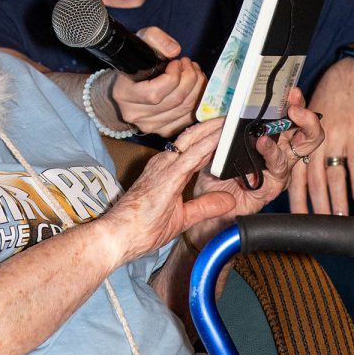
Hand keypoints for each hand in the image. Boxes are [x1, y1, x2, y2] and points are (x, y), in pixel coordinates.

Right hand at [101, 117, 239, 265]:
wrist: (119, 235)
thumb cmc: (141, 227)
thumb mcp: (183, 217)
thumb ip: (206, 206)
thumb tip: (230, 200)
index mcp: (167, 172)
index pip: (194, 149)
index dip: (212, 140)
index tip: (229, 133)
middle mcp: (165, 164)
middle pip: (193, 138)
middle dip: (214, 127)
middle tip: (233, 119)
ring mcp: (164, 167)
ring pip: (194, 141)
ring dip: (213, 130)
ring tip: (232, 121)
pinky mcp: (167, 175)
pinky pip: (192, 155)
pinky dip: (208, 144)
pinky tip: (221, 137)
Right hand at [110, 27, 206, 136]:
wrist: (127, 87)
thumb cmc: (135, 63)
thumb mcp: (140, 42)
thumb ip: (155, 38)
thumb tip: (174, 50)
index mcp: (124, 94)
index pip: (156, 93)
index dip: (174, 76)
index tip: (176, 62)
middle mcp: (135, 114)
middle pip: (175, 100)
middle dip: (190, 78)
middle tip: (189, 64)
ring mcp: (149, 126)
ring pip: (185, 109)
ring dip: (197, 88)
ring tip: (194, 73)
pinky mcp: (163, 131)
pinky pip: (189, 118)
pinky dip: (198, 101)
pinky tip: (195, 87)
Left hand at [190, 88, 324, 246]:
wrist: (203, 208)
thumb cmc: (213, 175)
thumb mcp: (220, 143)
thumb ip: (230, 127)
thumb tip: (236, 104)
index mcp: (271, 142)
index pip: (293, 119)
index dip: (296, 103)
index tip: (290, 89)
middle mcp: (279, 157)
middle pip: (309, 134)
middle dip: (307, 116)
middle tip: (295, 101)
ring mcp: (277, 173)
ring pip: (301, 150)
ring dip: (296, 129)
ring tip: (284, 116)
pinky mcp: (270, 190)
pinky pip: (278, 171)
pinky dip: (272, 154)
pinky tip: (263, 143)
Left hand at [289, 60, 353, 214]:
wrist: (348, 79)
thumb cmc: (326, 102)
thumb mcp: (306, 121)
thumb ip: (301, 146)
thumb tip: (299, 175)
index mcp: (301, 142)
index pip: (296, 176)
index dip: (297, 199)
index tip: (298, 219)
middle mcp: (314, 143)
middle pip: (314, 181)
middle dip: (316, 207)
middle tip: (318, 228)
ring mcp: (334, 139)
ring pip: (334, 175)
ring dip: (337, 199)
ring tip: (340, 219)